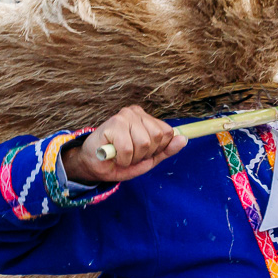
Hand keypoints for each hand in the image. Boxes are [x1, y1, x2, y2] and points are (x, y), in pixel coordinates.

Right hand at [62, 105, 186, 184]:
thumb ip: (166, 150)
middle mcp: (136, 112)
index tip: (143, 153)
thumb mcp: (148, 159)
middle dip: (145, 154)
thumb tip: (184, 139)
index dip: (157, 149)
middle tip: (130, 155)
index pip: (168, 132)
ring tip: (122, 155)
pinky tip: (114, 155)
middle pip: (158, 137)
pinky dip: (122, 159)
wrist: (94, 166)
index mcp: (146, 118)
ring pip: (144, 143)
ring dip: (133, 158)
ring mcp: (124, 116)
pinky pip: (128, 148)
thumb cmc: (120, 160)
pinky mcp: (113, 124)